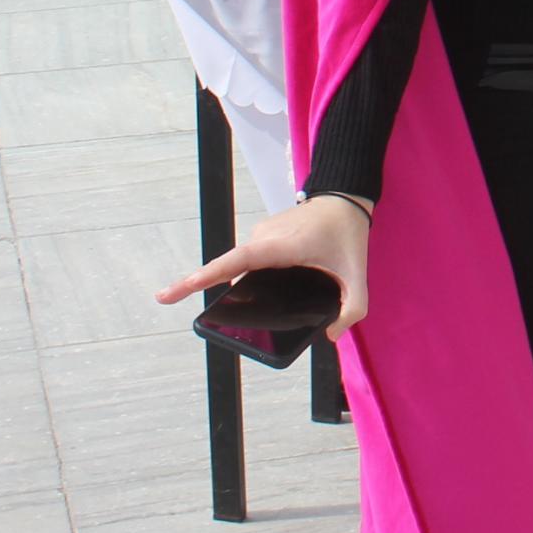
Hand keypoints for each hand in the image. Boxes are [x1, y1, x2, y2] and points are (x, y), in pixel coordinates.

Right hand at [157, 193, 372, 338]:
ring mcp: (260, 235)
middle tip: (196, 311)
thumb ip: (354, 307)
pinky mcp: (262, 237)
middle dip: (217, 292)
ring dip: (245, 287)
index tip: (174, 291)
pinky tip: (269, 292)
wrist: (345, 198)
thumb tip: (332, 334)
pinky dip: (253, 277)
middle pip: (232, 270)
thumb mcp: (358, 273)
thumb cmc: (348, 233)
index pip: (235, 263)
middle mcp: (263, 238)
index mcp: (281, 246)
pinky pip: (251, 261)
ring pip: (244, 267)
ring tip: (246, 308)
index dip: (203, 277)